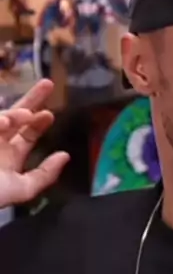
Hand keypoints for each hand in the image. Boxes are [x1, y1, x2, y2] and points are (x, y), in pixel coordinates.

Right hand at [0, 79, 69, 208]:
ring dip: (14, 114)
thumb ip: (45, 175)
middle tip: (48, 84)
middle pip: (17, 115)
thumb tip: (65, 156)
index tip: (50, 114)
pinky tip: (4, 123)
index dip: (39, 122)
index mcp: (10, 155)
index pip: (28, 133)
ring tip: (27, 115)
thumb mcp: (23, 189)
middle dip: (32, 99)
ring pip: (1, 117)